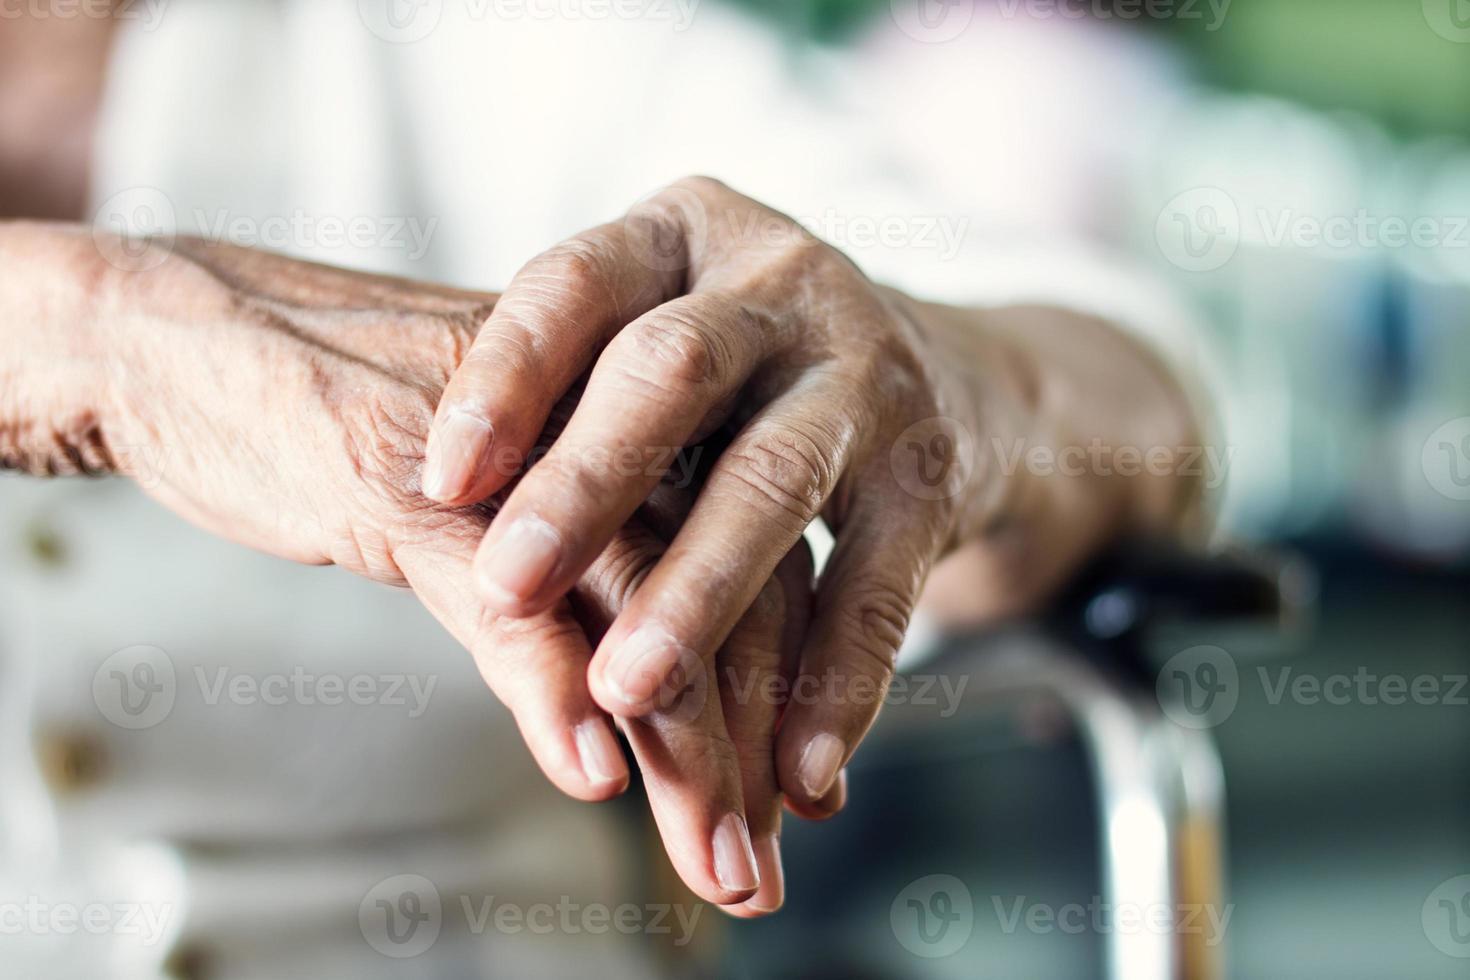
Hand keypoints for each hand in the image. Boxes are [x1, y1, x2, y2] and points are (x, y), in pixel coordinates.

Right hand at [46, 229, 830, 911]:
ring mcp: (511, 450)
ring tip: (711, 859)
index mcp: (639, 424)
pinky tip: (589, 770)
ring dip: (682, 751)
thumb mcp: (494, 513)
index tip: (801, 806)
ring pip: (635, 608)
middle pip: (723, 596)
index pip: (761, 564)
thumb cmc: (352, 431)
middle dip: (749, 751)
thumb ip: (569, 584)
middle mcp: (603, 425)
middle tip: (754, 872)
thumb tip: (633, 720)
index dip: (791, 695)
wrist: (189, 342)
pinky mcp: (408, 477)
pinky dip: (551, 690)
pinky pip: (503, 596)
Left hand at [422, 177, 993, 807]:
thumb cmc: (749, 373)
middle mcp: (781, 282)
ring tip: (628, 691)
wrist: (955, 381)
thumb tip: (429, 508)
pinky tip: (796, 768)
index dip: (506, 377)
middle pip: (673, 371)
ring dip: (698, 593)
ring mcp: (869, 372)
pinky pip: (882, 583)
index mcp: (685, 236)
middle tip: (505, 587)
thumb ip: (571, 392)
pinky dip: (837, 681)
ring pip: (773, 480)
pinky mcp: (933, 470)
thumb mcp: (662, 331)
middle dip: (586, 483)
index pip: (577, 283)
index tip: (439, 481)